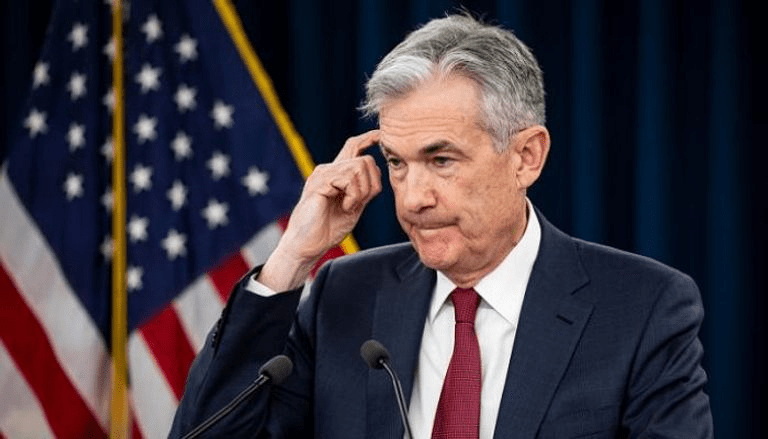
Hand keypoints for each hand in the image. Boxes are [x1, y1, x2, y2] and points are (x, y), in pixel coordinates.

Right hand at [258, 130, 381, 290]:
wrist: (308, 244)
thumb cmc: (328, 228)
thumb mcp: (354, 206)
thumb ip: (364, 190)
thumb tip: (378, 175)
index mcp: (337, 174)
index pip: (353, 146)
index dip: (368, 138)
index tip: (380, 135)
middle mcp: (329, 169)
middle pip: (364, 159)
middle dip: (372, 183)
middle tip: (361, 202)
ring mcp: (323, 174)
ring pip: (359, 167)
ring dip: (361, 191)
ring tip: (350, 206)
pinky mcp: (320, 183)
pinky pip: (348, 179)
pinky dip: (353, 196)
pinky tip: (345, 207)